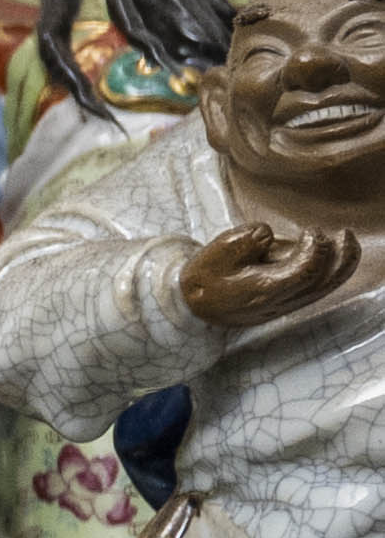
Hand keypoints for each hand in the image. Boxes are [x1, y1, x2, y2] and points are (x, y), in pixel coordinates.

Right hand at [186, 217, 366, 332]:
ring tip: (345, 241)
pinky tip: (333, 256)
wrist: (191, 306)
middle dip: (342, 255)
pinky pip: (319, 290)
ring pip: (326, 288)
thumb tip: (269, 234)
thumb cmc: (204, 277)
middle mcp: (280, 302)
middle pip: (325, 281)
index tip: (309, 230)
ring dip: (342, 264)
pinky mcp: (286, 304)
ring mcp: (285, 306)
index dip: (316, 248)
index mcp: (263, 289)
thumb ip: (248, 238)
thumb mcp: (217, 250)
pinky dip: (333, 273)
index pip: (307, 270)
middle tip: (344, 233)